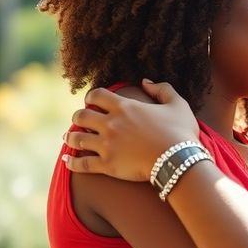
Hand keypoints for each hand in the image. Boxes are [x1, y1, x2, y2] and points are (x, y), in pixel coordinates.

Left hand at [62, 80, 199, 181]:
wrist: (179, 161)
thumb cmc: (180, 132)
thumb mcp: (177, 104)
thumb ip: (161, 89)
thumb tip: (145, 82)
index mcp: (124, 107)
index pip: (96, 95)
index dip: (91, 97)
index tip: (92, 102)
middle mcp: (111, 124)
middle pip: (81, 116)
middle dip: (78, 117)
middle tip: (80, 120)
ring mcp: (107, 145)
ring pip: (77, 139)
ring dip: (70, 137)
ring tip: (68, 138)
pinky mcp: (107, 165)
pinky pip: (82, 164)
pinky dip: (72, 162)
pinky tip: (66, 161)